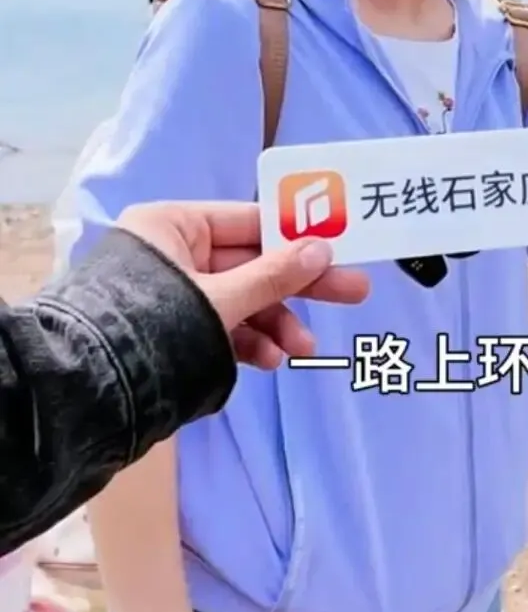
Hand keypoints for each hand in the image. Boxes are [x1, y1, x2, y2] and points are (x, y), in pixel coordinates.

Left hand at [117, 200, 369, 368]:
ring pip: (240, 300)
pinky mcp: (171, 331)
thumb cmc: (152, 326)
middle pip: (251, 263)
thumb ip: (274, 276)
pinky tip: (271, 359)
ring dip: (275, 323)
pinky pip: (221, 327)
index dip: (296, 236)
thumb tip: (321, 250)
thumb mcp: (221, 299)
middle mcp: (171, 254)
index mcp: (172, 226)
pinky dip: (248, 341)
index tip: (338, 249)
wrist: (89, 389)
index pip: (248, 222)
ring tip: (301, 349)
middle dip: (297, 287)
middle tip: (354, 292)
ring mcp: (171, 295)